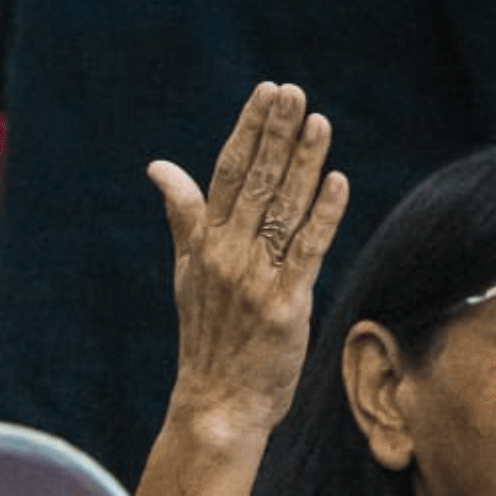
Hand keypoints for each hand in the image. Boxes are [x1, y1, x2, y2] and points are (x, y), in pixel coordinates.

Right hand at [147, 83, 349, 439]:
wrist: (216, 403)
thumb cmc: (208, 337)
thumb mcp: (187, 271)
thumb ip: (183, 216)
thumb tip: (159, 167)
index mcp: (204, 244)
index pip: (226, 173)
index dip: (249, 130)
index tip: (266, 93)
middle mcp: (227, 255)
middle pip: (255, 182)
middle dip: (276, 133)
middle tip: (294, 92)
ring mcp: (255, 279)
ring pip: (283, 209)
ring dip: (303, 163)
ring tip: (319, 121)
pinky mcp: (285, 306)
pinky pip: (307, 251)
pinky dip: (322, 215)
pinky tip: (337, 182)